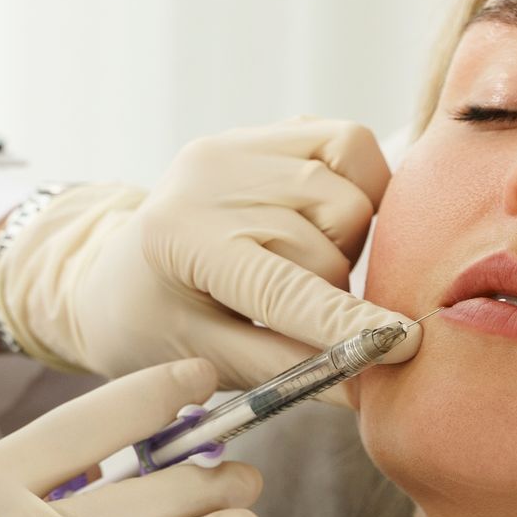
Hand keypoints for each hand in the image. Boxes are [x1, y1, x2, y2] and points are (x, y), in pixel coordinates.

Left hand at [0, 118, 419, 403]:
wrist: (113, 274)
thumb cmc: (151, 326)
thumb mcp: (206, 362)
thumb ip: (283, 371)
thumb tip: (362, 385)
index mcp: (180, 237)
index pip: (285, 287)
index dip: (348, 322)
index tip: (402, 345)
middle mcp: (209, 176)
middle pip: (330, 239)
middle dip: (333, 291)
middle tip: (295, 315)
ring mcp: (236, 144)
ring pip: (350, 195)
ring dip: (343, 244)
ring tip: (299, 269)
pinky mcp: (262, 131)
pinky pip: (349, 144)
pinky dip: (356, 187)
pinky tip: (321, 222)